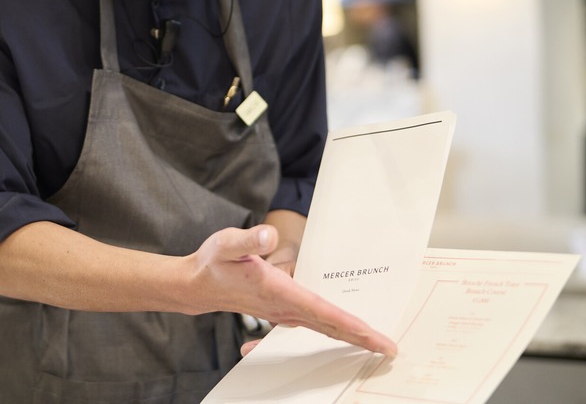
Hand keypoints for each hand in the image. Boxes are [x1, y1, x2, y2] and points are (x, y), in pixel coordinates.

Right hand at [186, 225, 397, 357]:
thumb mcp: (226, 244)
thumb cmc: (212, 262)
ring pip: (323, 326)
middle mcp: (284, 307)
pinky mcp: (279, 311)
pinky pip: (312, 323)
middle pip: (330, 325)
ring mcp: (282, 313)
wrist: (196, 285)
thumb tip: (269, 236)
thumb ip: (249, 240)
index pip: (324, 312)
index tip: (377, 340)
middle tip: (389, 349)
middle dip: (361, 338)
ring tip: (374, 341)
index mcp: (278, 292)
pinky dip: (331, 329)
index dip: (353, 326)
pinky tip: (343, 332)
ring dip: (349, 334)